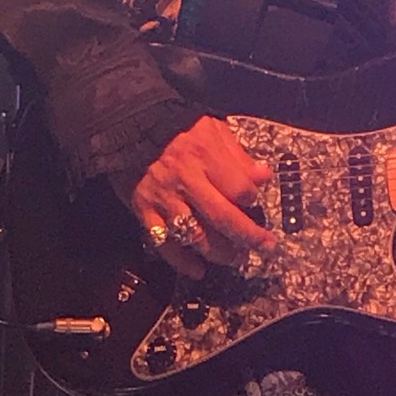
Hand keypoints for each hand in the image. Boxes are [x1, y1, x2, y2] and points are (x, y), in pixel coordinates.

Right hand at [117, 115, 274, 279]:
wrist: (130, 125)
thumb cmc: (178, 128)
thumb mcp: (213, 130)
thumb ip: (239, 156)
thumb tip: (264, 177)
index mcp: (205, 156)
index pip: (239, 188)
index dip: (252, 199)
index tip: (255, 201)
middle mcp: (186, 180)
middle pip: (222, 217)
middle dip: (248, 236)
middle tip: (264, 246)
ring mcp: (164, 199)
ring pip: (195, 235)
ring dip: (219, 252)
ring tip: (235, 258)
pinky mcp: (144, 211)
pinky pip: (164, 243)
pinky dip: (182, 261)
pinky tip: (198, 270)